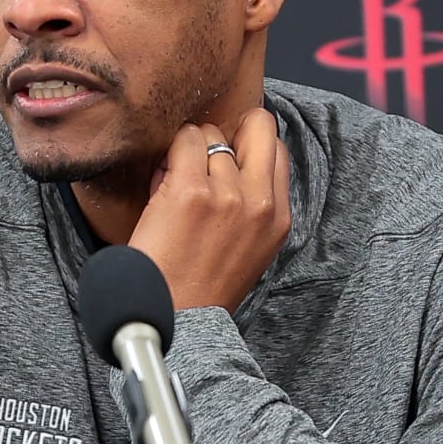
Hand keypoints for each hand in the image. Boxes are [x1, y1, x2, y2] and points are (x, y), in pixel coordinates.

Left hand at [128, 110, 291, 311]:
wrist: (174, 318)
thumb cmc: (201, 287)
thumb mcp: (250, 248)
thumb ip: (253, 206)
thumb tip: (229, 159)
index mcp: (280, 218)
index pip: (278, 150)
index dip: (249, 146)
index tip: (226, 158)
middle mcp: (260, 202)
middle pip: (258, 124)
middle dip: (228, 131)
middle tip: (203, 156)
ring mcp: (227, 193)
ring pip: (210, 133)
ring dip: (189, 150)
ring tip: (176, 184)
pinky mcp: (191, 191)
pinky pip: (183, 141)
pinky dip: (170, 152)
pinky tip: (162, 180)